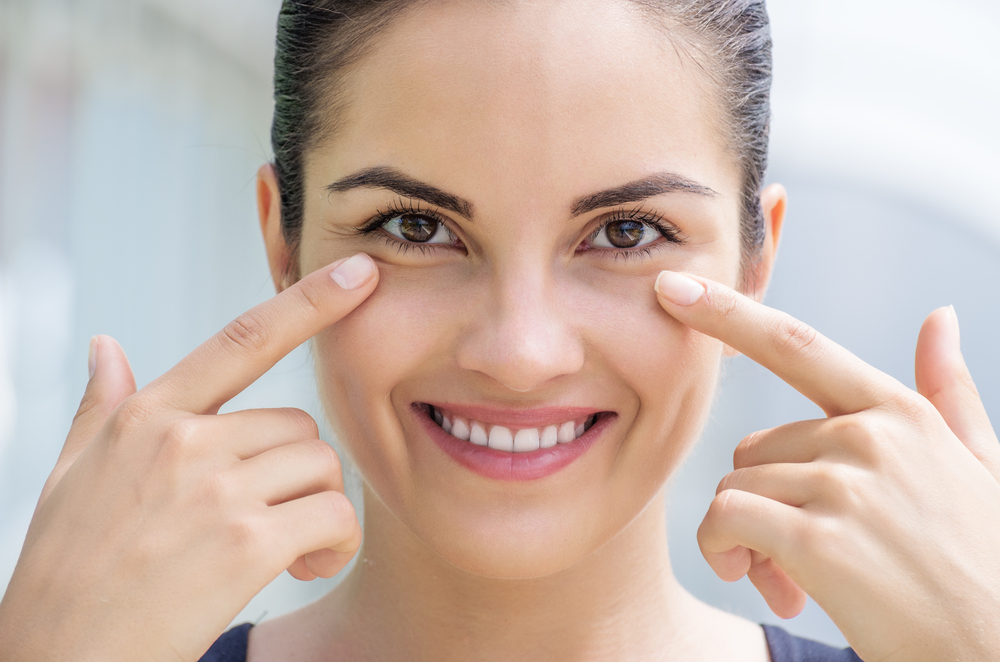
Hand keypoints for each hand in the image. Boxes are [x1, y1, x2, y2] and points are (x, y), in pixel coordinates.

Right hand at [0, 254, 378, 661]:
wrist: (59, 661)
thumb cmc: (68, 572)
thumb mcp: (70, 476)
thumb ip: (101, 407)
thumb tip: (106, 344)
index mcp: (146, 417)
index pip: (243, 339)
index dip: (308, 301)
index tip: (359, 273)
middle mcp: (184, 441)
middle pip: (299, 426)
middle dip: (298, 472)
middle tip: (273, 518)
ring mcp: (215, 490)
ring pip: (322, 467)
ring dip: (319, 508)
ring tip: (288, 549)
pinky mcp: (246, 543)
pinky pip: (334, 516)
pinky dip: (335, 545)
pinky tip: (303, 569)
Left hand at [655, 270, 999, 661]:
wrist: (996, 651)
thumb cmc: (981, 564)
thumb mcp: (976, 466)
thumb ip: (948, 393)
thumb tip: (939, 317)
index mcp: (900, 413)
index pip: (794, 345)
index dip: (726, 311)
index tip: (671, 287)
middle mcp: (870, 436)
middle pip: (753, 448)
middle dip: (763, 502)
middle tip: (801, 552)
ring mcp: (845, 485)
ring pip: (735, 487)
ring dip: (748, 539)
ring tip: (797, 577)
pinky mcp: (819, 539)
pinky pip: (725, 519)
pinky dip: (725, 552)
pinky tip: (770, 585)